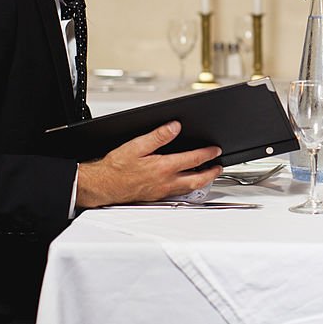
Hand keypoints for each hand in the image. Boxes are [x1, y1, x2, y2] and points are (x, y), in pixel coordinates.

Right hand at [75, 121, 222, 208]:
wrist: (103, 186)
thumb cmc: (117, 167)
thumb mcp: (137, 145)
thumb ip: (158, 136)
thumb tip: (175, 127)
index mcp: (163, 167)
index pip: (193, 159)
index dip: (207, 154)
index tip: (216, 149)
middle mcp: (166, 181)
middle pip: (197, 179)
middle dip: (211, 173)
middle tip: (219, 166)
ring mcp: (162, 191)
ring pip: (189, 188)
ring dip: (202, 181)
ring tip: (208, 174)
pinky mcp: (156, 196)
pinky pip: (178, 192)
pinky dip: (187, 187)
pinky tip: (187, 183)